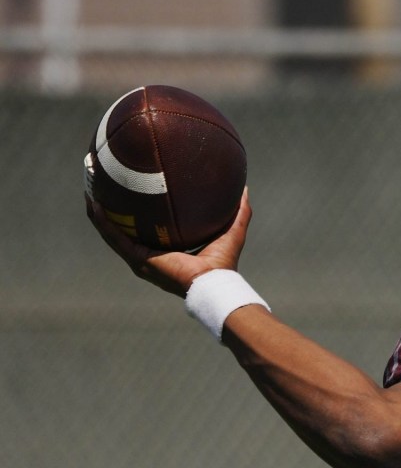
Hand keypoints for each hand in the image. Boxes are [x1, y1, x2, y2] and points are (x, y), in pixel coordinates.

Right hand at [85, 188, 251, 297]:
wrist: (214, 283)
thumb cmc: (224, 263)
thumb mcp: (232, 228)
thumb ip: (239, 210)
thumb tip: (244, 188)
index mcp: (164, 249)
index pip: (144, 227)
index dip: (134, 210)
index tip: (127, 189)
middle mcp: (147, 255)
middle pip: (121, 227)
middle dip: (108, 207)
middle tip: (100, 184)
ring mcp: (139, 259)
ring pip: (110, 232)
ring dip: (97, 212)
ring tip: (88, 190)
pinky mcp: (137, 260)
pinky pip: (114, 237)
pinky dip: (102, 222)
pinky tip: (93, 204)